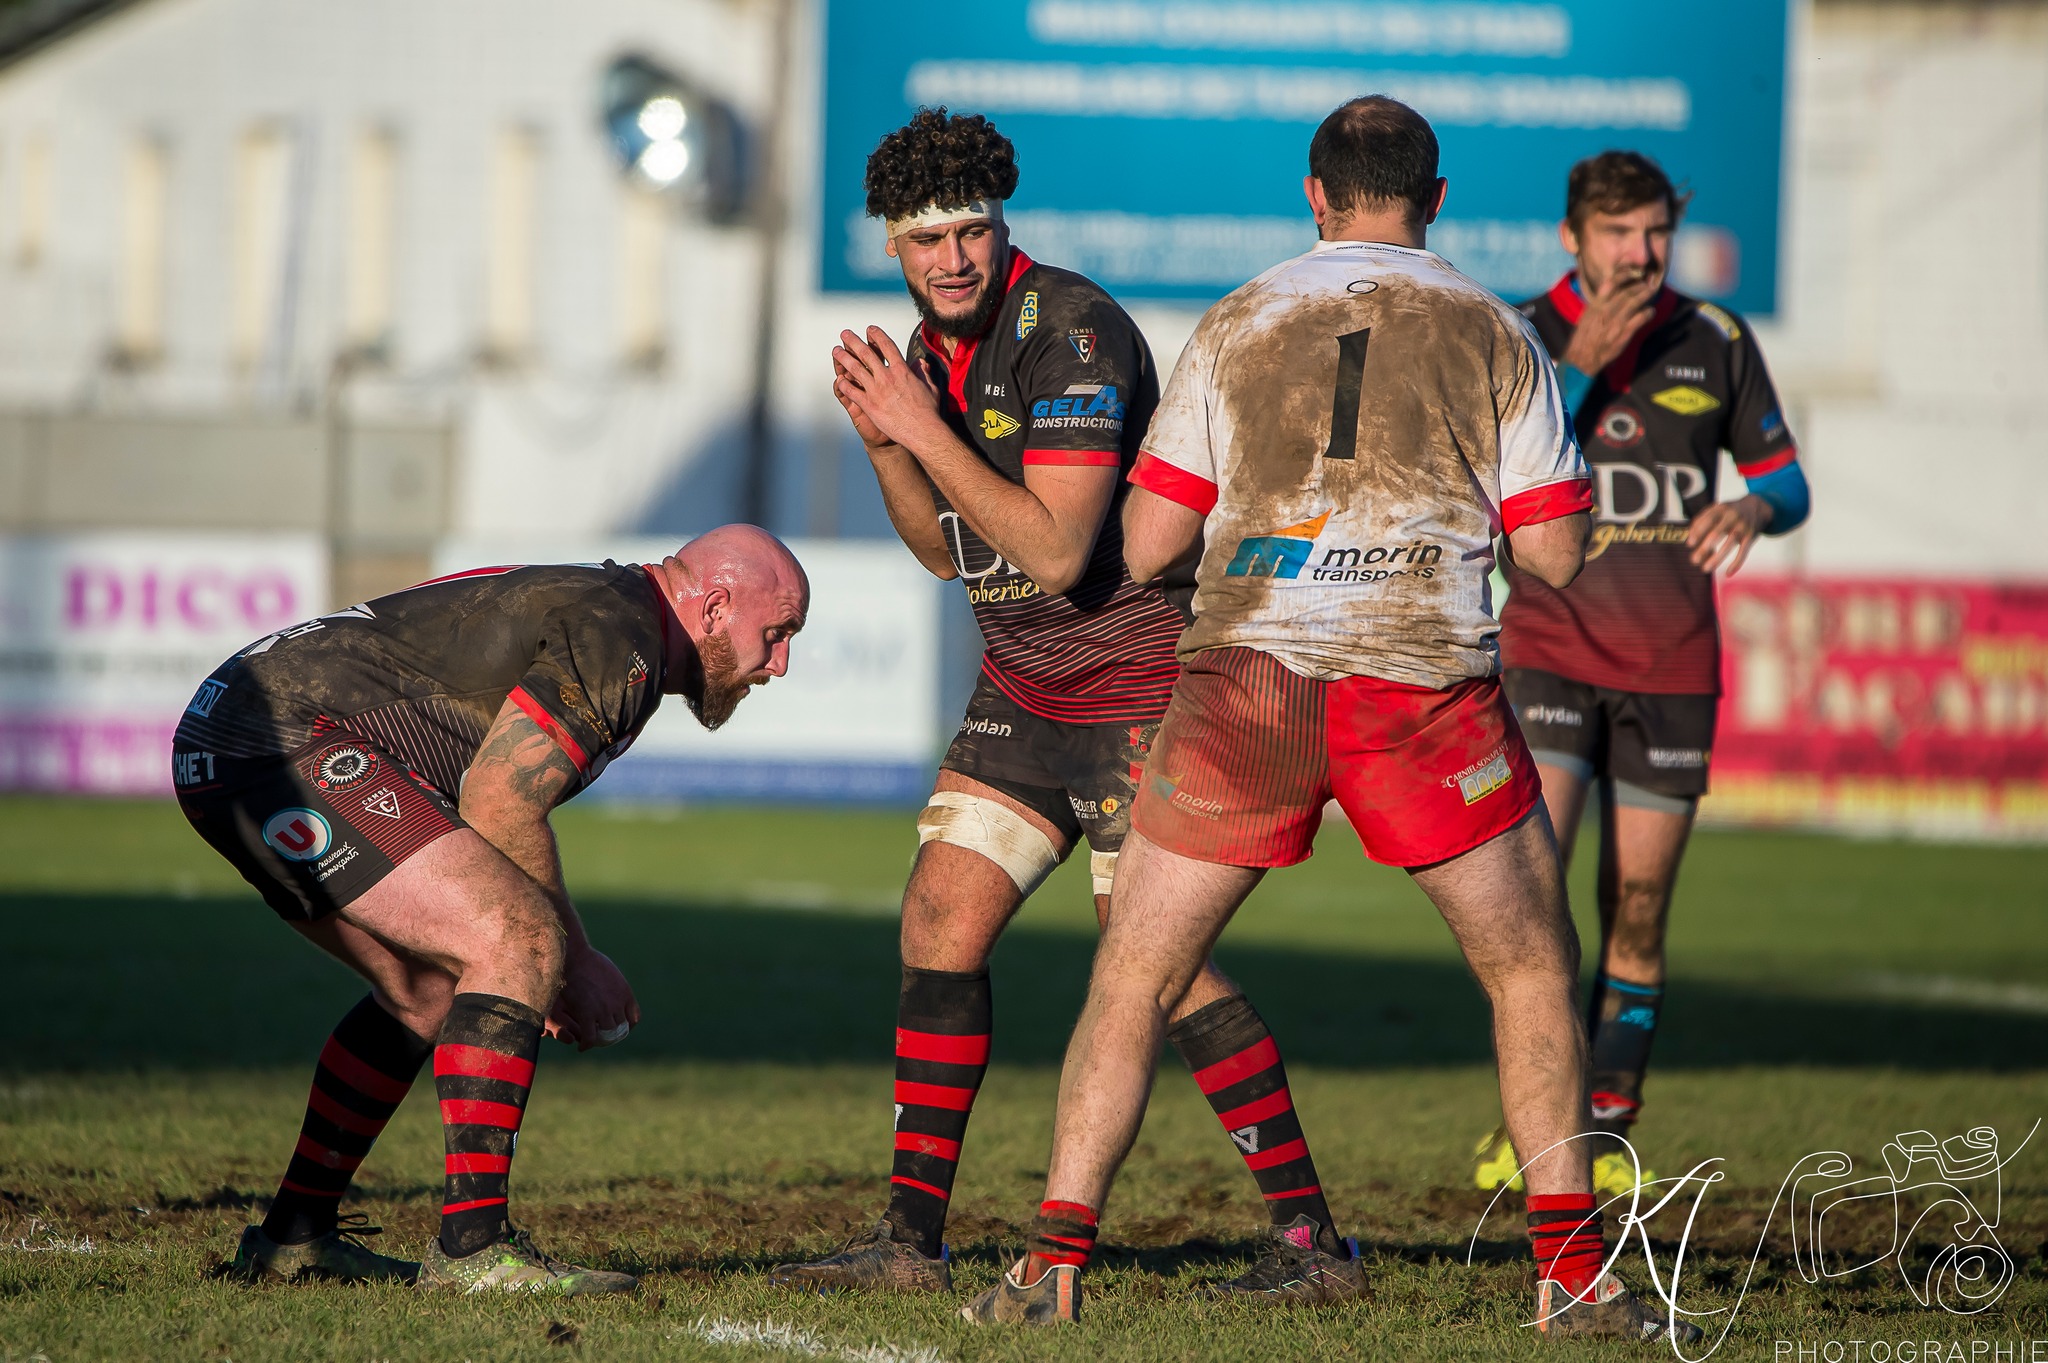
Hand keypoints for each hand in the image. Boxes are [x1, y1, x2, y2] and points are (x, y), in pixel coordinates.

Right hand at [544, 945, 640, 1050]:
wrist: (576, 958)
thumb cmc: (590, 961)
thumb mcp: (611, 973)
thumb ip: (615, 986)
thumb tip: (613, 990)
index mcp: (625, 993)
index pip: (634, 1018)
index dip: (627, 1026)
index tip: (618, 1028)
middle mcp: (618, 1004)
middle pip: (621, 1029)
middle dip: (613, 1035)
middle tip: (603, 1039)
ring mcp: (603, 1010)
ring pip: (607, 1035)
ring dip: (600, 1041)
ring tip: (592, 1043)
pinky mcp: (587, 1014)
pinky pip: (590, 1037)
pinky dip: (586, 1044)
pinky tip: (582, 1047)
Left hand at [833, 327, 945, 453]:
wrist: (921, 431)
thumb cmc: (928, 412)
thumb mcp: (930, 387)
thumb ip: (923, 373)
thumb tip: (922, 362)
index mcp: (902, 371)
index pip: (887, 346)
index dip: (877, 335)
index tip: (869, 329)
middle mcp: (887, 377)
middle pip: (866, 354)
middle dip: (854, 342)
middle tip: (845, 335)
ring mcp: (876, 391)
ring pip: (855, 369)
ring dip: (844, 358)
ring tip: (836, 351)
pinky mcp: (869, 405)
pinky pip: (852, 392)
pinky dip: (844, 384)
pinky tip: (839, 379)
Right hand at [1560, 273, 1661, 375]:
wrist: (1582, 358)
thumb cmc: (1583, 338)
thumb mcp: (1587, 316)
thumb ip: (1599, 305)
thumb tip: (1611, 296)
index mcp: (1595, 305)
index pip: (1611, 283)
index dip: (1625, 275)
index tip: (1633, 272)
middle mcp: (1606, 310)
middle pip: (1627, 291)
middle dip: (1640, 285)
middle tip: (1647, 283)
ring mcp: (1616, 321)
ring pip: (1636, 301)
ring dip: (1646, 294)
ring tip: (1652, 291)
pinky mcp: (1625, 332)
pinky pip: (1641, 318)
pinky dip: (1648, 312)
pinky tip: (1651, 311)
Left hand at [1687, 495, 1770, 575]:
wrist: (1757, 507)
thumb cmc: (1729, 511)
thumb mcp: (1716, 509)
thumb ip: (1701, 520)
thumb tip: (1689, 537)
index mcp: (1721, 509)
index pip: (1708, 520)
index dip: (1699, 532)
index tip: (1689, 544)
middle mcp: (1733, 517)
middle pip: (1717, 533)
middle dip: (1705, 548)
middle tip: (1694, 560)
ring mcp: (1743, 527)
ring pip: (1730, 544)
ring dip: (1717, 558)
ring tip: (1705, 568)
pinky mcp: (1751, 537)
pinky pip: (1744, 551)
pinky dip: (1737, 563)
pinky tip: (1728, 573)